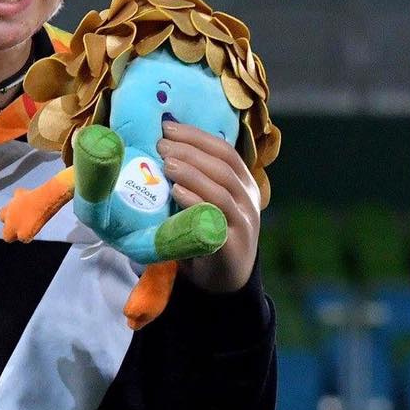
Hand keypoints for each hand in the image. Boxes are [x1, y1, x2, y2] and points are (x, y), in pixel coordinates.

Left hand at [157, 121, 260, 292]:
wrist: (226, 281)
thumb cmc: (210, 234)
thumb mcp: (208, 203)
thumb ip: (196, 180)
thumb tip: (163, 149)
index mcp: (244, 184)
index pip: (224, 150)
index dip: (197, 136)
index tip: (168, 127)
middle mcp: (248, 200)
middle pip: (223, 165)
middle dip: (190, 150)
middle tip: (161, 144)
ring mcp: (243, 222)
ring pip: (221, 189)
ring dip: (192, 172)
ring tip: (166, 163)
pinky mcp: (232, 244)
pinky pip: (216, 218)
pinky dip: (195, 201)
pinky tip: (176, 192)